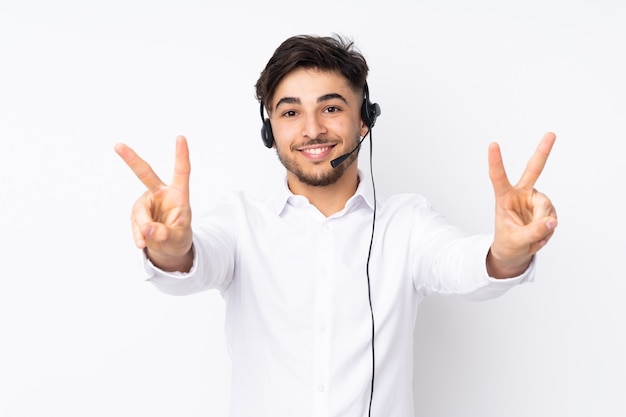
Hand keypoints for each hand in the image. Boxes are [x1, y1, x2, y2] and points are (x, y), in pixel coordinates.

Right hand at [114, 135, 192, 271]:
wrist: (169, 249)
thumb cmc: (179, 238)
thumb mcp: (178, 239)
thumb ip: (165, 234)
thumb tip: (147, 230)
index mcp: (178, 194)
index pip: (181, 172)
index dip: (181, 155)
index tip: (181, 137)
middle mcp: (161, 194)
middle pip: (145, 174)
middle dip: (131, 159)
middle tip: (117, 145)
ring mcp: (147, 202)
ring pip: (139, 211)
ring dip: (142, 226)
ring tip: (145, 241)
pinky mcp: (137, 213)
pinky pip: (134, 223)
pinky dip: (137, 234)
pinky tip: (141, 244)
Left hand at [487, 132, 557, 277]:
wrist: (514, 251)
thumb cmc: (508, 243)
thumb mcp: (515, 241)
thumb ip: (532, 232)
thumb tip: (552, 221)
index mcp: (504, 197)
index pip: (498, 177)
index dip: (496, 161)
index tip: (493, 144)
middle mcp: (521, 194)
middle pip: (533, 170)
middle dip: (543, 152)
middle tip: (551, 134)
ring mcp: (535, 200)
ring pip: (547, 209)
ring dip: (543, 226)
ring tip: (532, 236)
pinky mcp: (546, 208)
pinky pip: (553, 218)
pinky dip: (547, 230)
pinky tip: (539, 234)